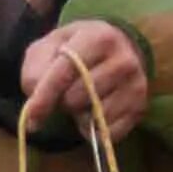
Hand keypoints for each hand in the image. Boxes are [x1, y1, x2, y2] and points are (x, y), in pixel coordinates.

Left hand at [20, 21, 147, 142]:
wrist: (119, 47)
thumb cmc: (76, 48)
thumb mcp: (50, 46)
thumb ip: (36, 70)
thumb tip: (36, 106)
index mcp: (98, 38)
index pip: (66, 71)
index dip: (45, 96)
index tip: (32, 118)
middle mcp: (123, 61)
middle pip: (78, 97)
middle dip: (63, 100)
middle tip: (66, 90)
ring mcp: (136, 85)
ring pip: (95, 117)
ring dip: (80, 116)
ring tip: (83, 100)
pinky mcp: (141, 108)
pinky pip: (110, 133)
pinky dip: (95, 130)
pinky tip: (94, 113)